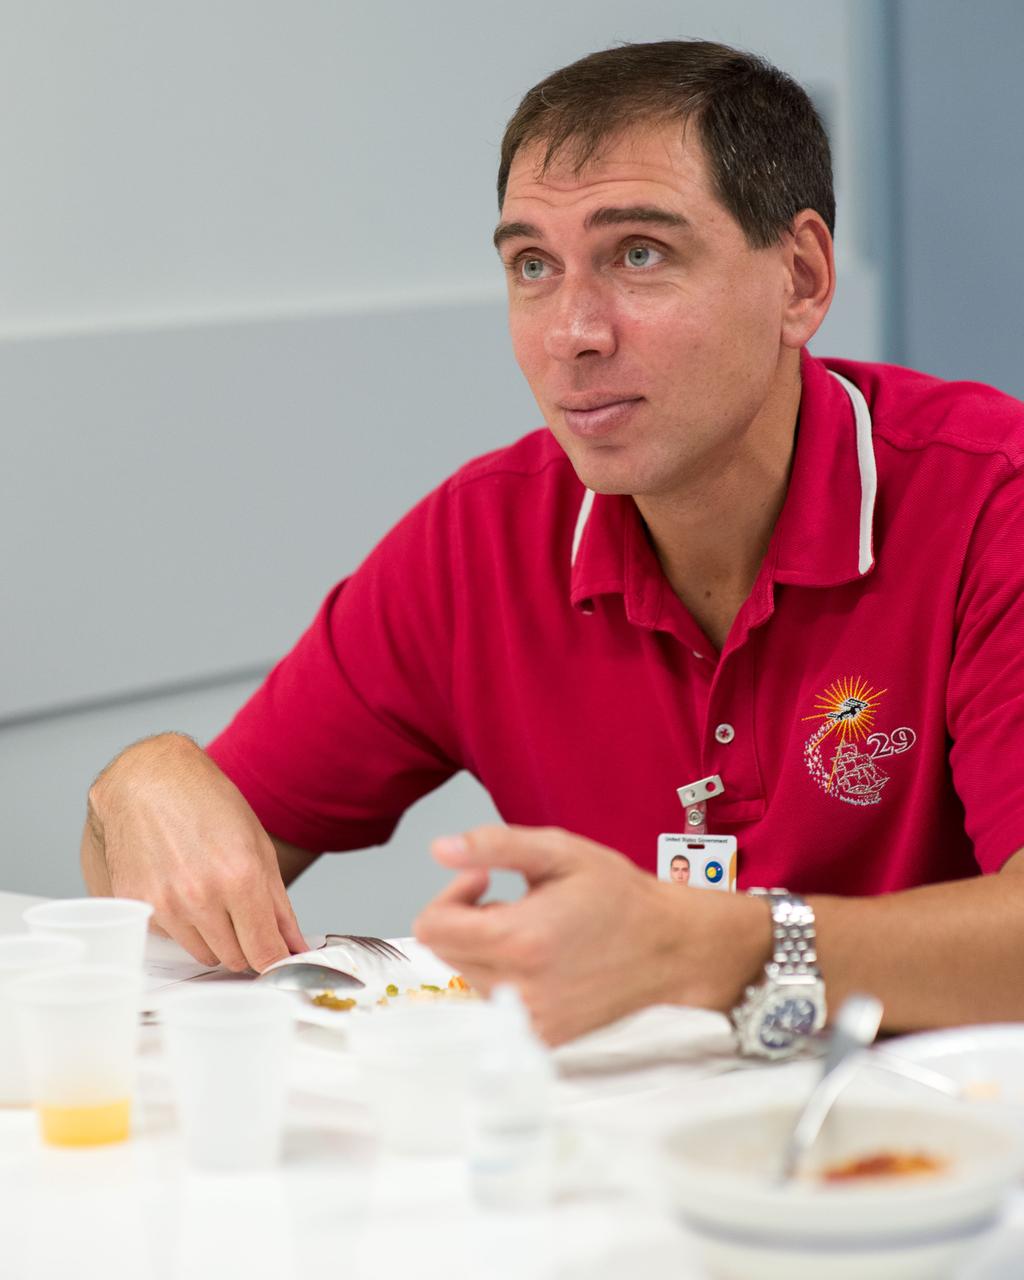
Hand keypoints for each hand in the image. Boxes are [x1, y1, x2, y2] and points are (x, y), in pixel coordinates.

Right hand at [83, 733, 308, 971]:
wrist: (148, 780)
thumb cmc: (208, 803)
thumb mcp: (259, 846)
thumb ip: (279, 906)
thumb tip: (294, 946)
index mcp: (240, 878)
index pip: (265, 953)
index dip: (276, 960)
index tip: (279, 957)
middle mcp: (201, 896)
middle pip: (235, 959)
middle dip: (247, 944)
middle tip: (245, 914)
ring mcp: (165, 904)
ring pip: (204, 953)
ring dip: (215, 936)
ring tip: (212, 893)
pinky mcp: (138, 905)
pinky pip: (172, 938)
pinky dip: (184, 925)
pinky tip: (184, 889)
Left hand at [414, 824, 769, 1044]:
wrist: (671, 947)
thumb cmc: (619, 895)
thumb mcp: (559, 852)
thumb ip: (494, 846)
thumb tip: (441, 848)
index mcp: (517, 941)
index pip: (431, 928)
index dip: (451, 893)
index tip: (484, 879)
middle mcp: (518, 989)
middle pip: (446, 952)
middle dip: (468, 919)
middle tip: (514, 898)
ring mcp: (531, 1020)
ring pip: (469, 977)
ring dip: (487, 949)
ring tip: (536, 928)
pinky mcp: (544, 1036)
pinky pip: (496, 1003)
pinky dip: (507, 977)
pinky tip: (544, 957)